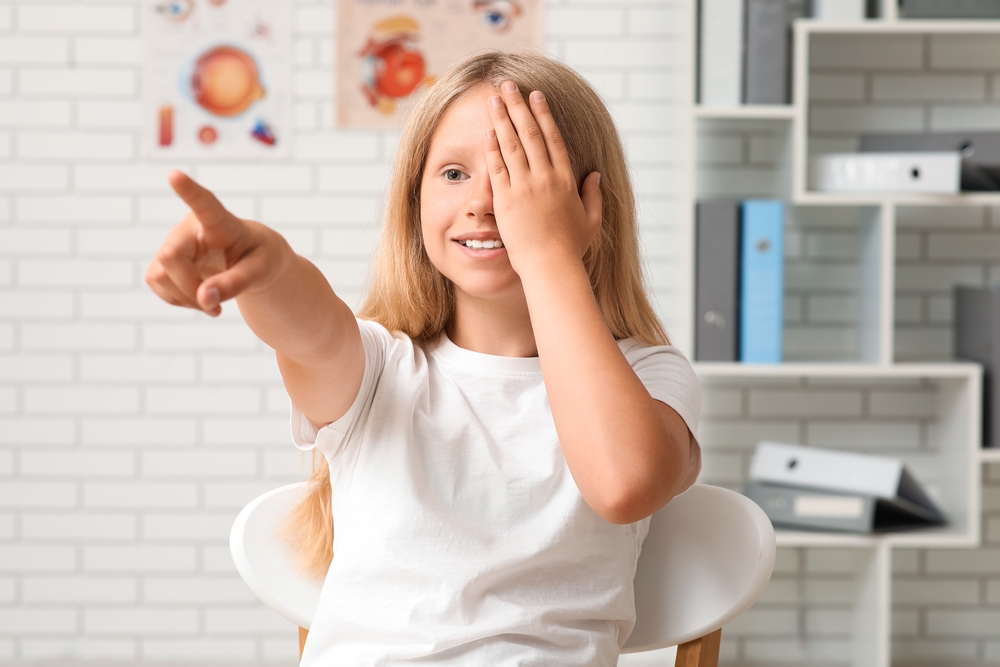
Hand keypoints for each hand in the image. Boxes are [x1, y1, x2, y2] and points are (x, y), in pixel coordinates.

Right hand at [145, 171, 288, 316]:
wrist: (253, 262)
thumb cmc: (261, 259)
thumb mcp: (261, 272)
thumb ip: (236, 284)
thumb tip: (204, 298)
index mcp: (222, 222)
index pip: (204, 204)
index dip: (188, 191)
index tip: (174, 175)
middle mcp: (191, 226)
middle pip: (170, 256)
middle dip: (190, 288)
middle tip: (216, 308)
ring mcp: (174, 242)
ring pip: (159, 274)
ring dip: (185, 299)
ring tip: (212, 305)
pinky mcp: (163, 260)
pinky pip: (156, 283)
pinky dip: (177, 300)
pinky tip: (199, 300)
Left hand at [483, 81, 602, 275]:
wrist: (550, 266)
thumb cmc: (571, 249)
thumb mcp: (591, 220)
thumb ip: (593, 195)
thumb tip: (596, 175)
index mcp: (566, 179)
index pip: (553, 138)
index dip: (543, 114)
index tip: (536, 96)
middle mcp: (546, 178)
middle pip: (530, 133)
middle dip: (518, 106)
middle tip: (509, 86)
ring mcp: (525, 187)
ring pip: (512, 145)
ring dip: (502, 119)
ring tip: (493, 99)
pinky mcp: (506, 200)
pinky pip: (498, 168)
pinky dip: (493, 148)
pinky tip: (488, 132)